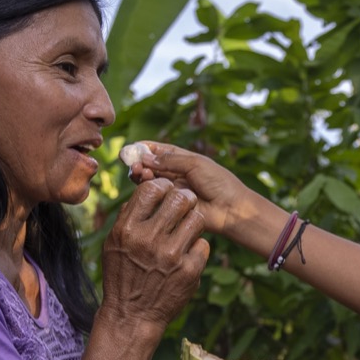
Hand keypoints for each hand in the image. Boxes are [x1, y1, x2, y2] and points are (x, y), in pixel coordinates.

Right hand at [99, 177, 209, 330]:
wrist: (132, 315)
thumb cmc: (122, 276)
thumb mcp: (114, 244)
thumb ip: (129, 217)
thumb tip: (147, 191)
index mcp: (128, 229)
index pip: (151, 190)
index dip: (163, 186)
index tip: (167, 191)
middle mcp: (149, 240)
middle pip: (180, 198)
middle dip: (185, 198)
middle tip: (185, 204)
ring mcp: (172, 255)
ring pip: (197, 219)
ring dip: (193, 221)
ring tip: (187, 228)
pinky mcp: (190, 270)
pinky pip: (203, 244)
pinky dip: (196, 247)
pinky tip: (187, 255)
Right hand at [126, 142, 259, 238]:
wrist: (231, 209)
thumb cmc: (219, 183)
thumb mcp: (195, 164)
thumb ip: (170, 160)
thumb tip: (145, 158)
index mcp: (182, 159)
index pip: (158, 151)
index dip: (142, 149)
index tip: (128, 150)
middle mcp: (175, 174)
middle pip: (149, 166)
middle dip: (139, 164)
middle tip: (135, 166)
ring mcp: (173, 190)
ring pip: (149, 181)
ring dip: (142, 176)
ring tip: (142, 174)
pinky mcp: (172, 206)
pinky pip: (155, 198)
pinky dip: (148, 191)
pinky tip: (149, 187)